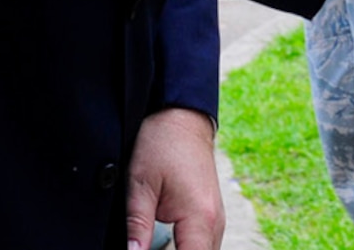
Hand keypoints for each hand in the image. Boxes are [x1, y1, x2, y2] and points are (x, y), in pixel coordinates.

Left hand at [125, 106, 222, 249]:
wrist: (181, 116)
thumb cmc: (161, 142)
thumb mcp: (140, 183)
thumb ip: (137, 226)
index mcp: (200, 219)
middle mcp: (215, 224)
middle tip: (144, 246)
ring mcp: (216, 221)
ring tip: (149, 244)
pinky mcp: (211, 217)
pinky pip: (202, 247)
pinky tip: (164, 248)